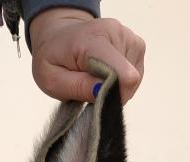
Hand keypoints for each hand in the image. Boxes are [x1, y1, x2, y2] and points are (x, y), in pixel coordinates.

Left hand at [30, 8, 145, 102]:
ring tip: (94, 77)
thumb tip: (105, 92)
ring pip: (132, 81)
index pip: (121, 72)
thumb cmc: (54, 59)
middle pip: (127, 82)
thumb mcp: (52, 79)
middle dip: (109, 92)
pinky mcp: (137, 45)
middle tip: (87, 86)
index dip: (114, 93)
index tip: (97, 99)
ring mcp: (130, 37)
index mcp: (93, 39)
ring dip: (114, 87)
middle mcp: (117, 33)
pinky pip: (135, 76)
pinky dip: (120, 82)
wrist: (59, 37)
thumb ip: (78, 87)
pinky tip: (104, 73)